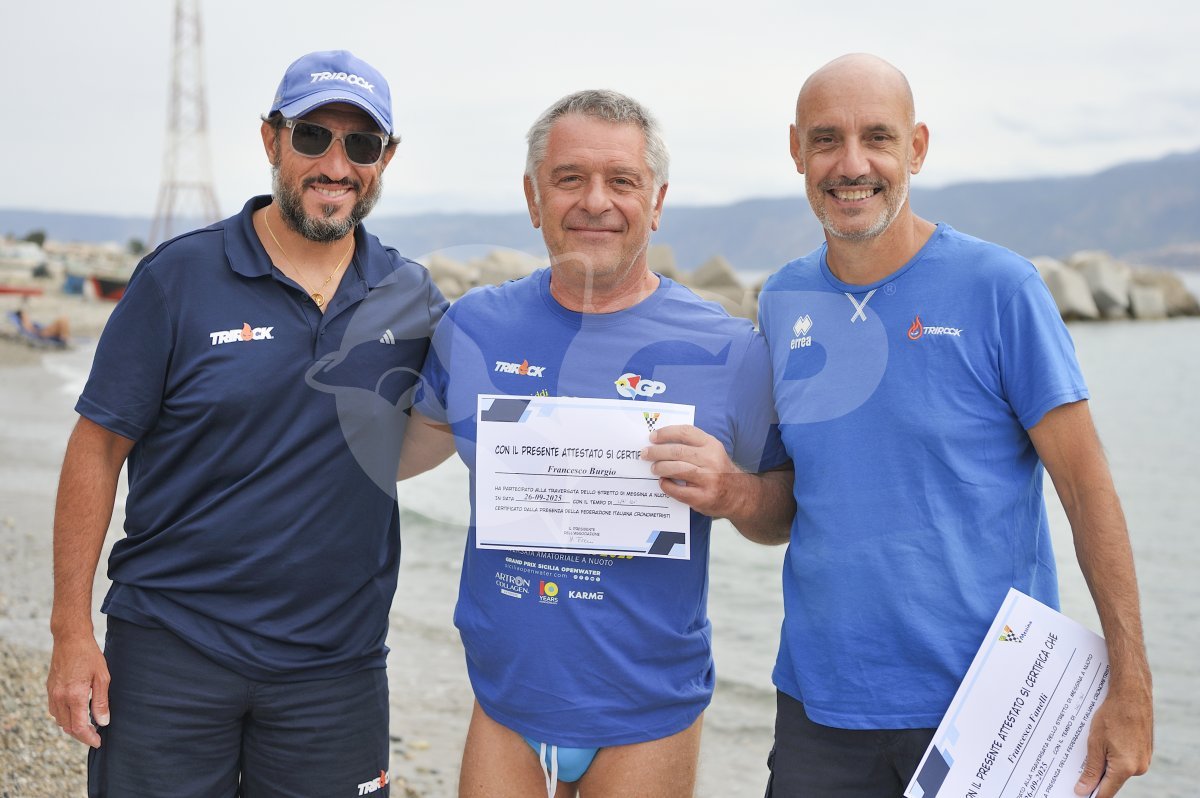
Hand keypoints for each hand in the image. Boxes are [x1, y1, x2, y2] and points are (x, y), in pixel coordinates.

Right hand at [46, 633, 109, 747]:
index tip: (98, 742)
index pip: (79, 726)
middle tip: (95, 736)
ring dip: (72, 727)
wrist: (70, 639)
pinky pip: (55, 711)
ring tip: (88, 726)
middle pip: (68, 727)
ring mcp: (52, 694)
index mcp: (74, 695)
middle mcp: (60, 697)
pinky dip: (65, 717)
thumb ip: (101, 701)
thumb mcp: (102, 677)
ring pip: (60, 721)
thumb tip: (103, 722)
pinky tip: (76, 713)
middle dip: (81, 735)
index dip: (89, 738)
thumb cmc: (90, 656)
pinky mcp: (50, 690)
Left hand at [641, 424, 743, 518]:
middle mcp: (711, 460)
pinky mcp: (703, 497)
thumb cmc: (720, 471)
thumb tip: (661, 442)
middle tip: (645, 453)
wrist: (739, 495)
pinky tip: (663, 482)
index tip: (652, 437)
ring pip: (676, 469)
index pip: (685, 432)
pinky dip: (666, 485)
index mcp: (712, 445)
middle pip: (677, 451)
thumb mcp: (713, 452)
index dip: (666, 433)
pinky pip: (678, 490)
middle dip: (657, 452)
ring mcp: (708, 479)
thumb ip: (693, 446)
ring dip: (660, 467)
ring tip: (654, 468)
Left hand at [1074, 683, 1152, 795]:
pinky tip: (1105, 742)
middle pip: (1112, 780)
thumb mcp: (1095, 743)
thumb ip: (1091, 769)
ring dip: (1105, 763)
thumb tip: (1083, 790)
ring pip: (1119, 769)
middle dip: (1095, 776)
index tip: (1078, 792)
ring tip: (1091, 748)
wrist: (1131, 694)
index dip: (1091, 793)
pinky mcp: (1145, 751)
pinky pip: (1126, 759)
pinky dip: (1114, 755)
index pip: (1106, 792)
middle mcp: (1139, 767)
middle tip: (1077, 768)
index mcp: (1126, 768)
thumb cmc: (1111, 716)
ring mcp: (1144, 759)